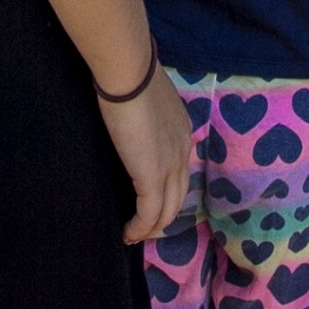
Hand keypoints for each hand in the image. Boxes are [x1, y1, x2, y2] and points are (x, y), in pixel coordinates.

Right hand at [100, 74, 192, 245]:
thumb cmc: (130, 75)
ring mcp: (170, 166)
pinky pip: (149, 213)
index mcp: (181, 131)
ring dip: (151, 227)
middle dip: (162, 216)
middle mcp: (182, 152)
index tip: (148, 199)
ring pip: (167, 210)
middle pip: (178, 196)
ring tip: (133, 235)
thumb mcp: (144, 94)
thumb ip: (143, 108)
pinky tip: (127, 233)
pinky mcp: (152, 178)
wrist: (130, 74)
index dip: (166, 188)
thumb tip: (129, 108)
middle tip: (142, 226)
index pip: (179, 170)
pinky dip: (139, 227)